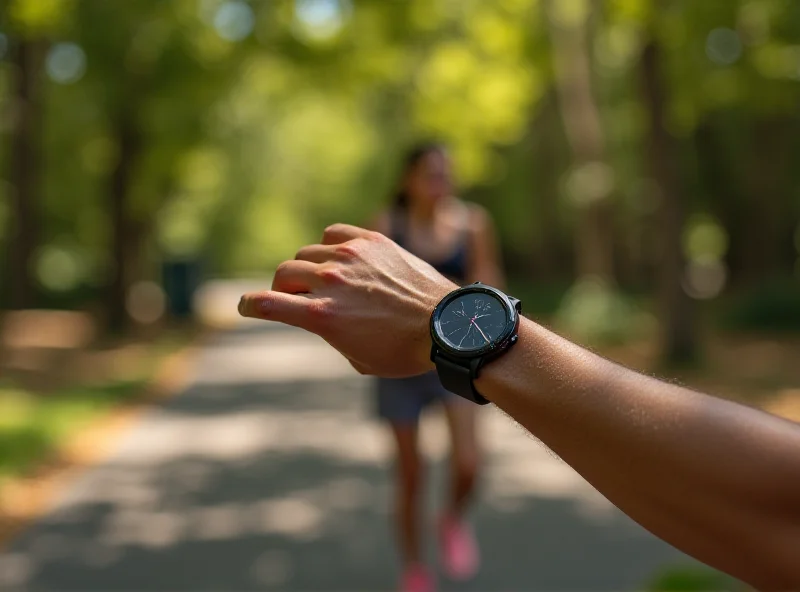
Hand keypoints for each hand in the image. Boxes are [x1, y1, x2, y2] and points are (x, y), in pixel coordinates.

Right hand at [238, 224, 456, 376]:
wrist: (447, 325)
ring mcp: (351, 256)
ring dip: (307, 267)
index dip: (248, 305)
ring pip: (307, 251)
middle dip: (282, 288)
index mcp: (322, 316)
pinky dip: (328, 244)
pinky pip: (333, 232)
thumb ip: (329, 333)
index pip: (266, 303)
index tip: (245, 306)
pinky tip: (337, 255)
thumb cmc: (403, 352)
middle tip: (293, 296)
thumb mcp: (356, 358)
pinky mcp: (372, 240)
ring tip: (322, 279)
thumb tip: (319, 315)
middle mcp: (331, 281)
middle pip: (284, 273)